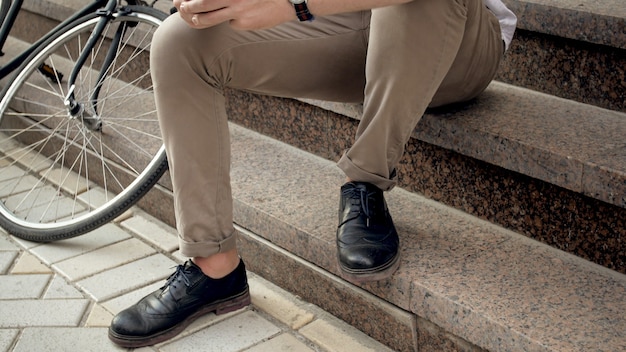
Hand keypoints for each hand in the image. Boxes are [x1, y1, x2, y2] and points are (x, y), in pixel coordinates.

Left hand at [173, 0, 294, 29]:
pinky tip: (239, 16)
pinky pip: (230, 23)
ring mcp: (237, 11)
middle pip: (202, 4)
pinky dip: (229, 20)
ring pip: (209, 19)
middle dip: (188, 7)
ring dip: (198, 19)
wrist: (288, 0)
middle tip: (182, 8)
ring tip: (193, 19)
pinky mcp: (243, 23)